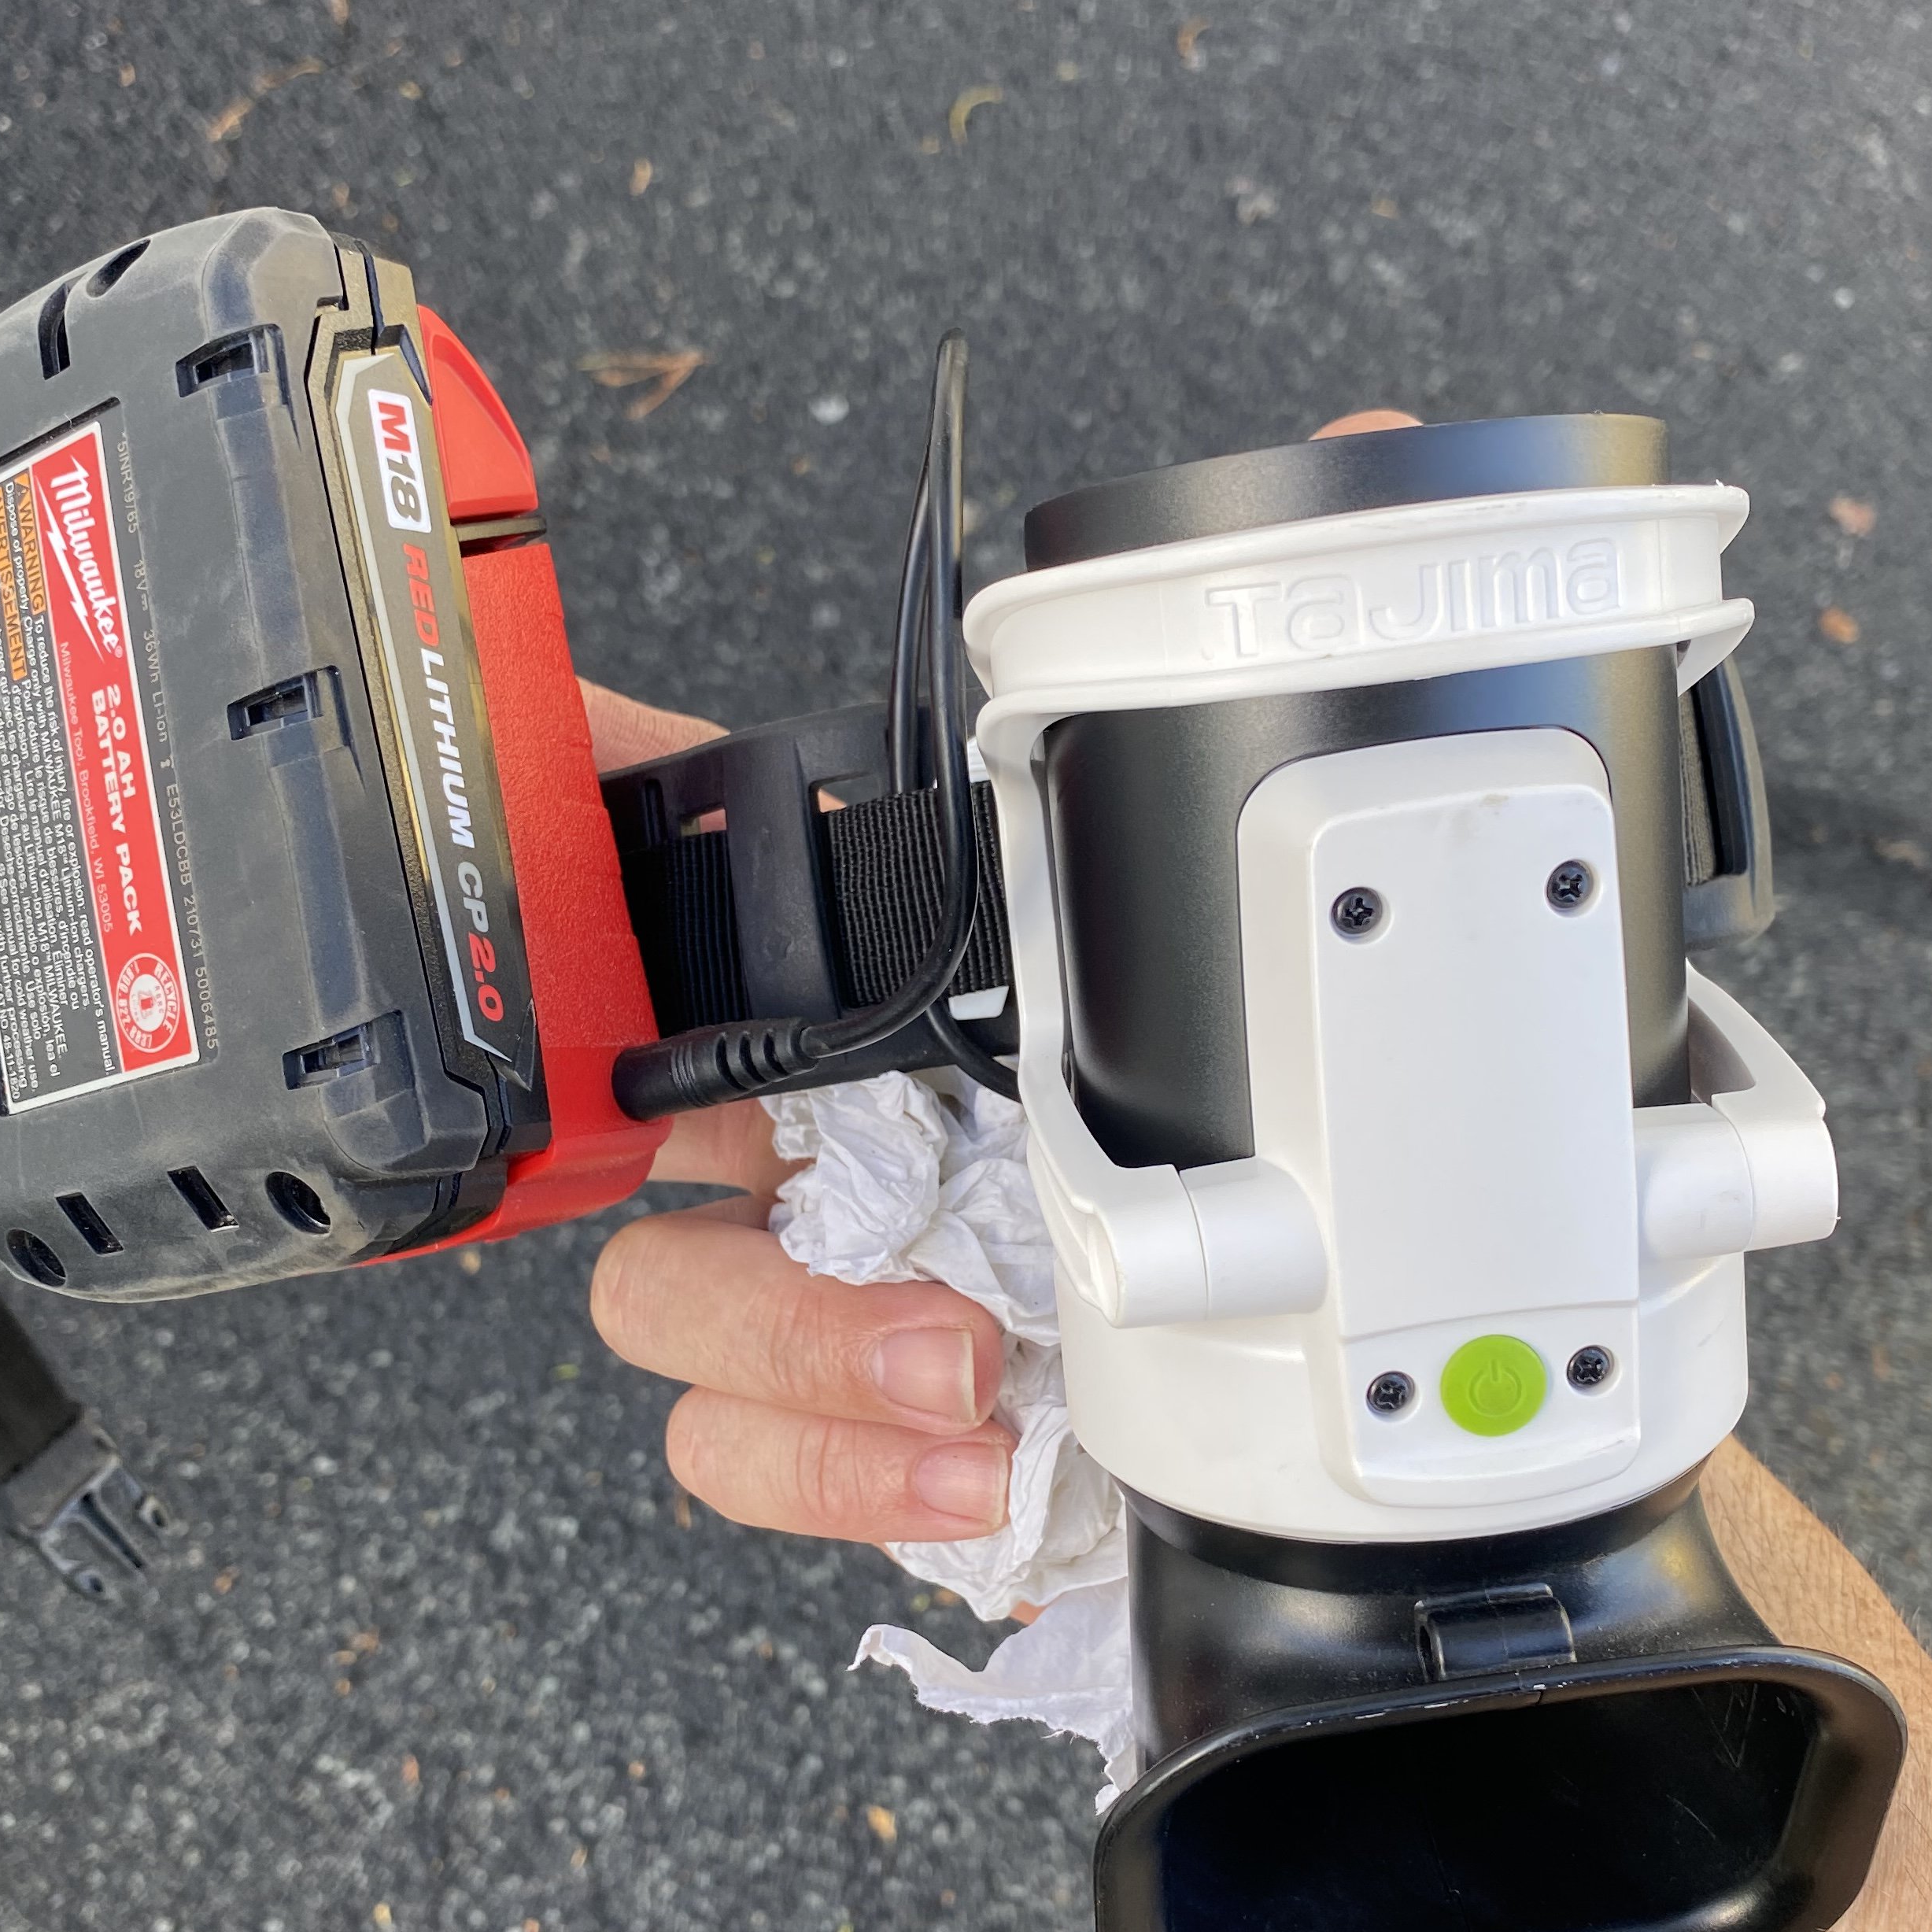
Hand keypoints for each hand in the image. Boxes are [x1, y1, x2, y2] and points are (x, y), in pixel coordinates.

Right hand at [580, 406, 1414, 1544]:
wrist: (1310, 1303)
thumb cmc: (1243, 1092)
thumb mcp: (1247, 888)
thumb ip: (1280, 686)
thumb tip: (1353, 451)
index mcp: (864, 981)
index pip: (673, 878)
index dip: (596, 833)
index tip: (577, 789)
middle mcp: (811, 1128)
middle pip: (631, 1151)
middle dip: (725, 1216)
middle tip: (873, 1244)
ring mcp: (823, 1281)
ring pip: (670, 1317)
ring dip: (791, 1358)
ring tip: (961, 1381)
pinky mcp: (864, 1422)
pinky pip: (753, 1458)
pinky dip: (833, 1477)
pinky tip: (966, 1480)